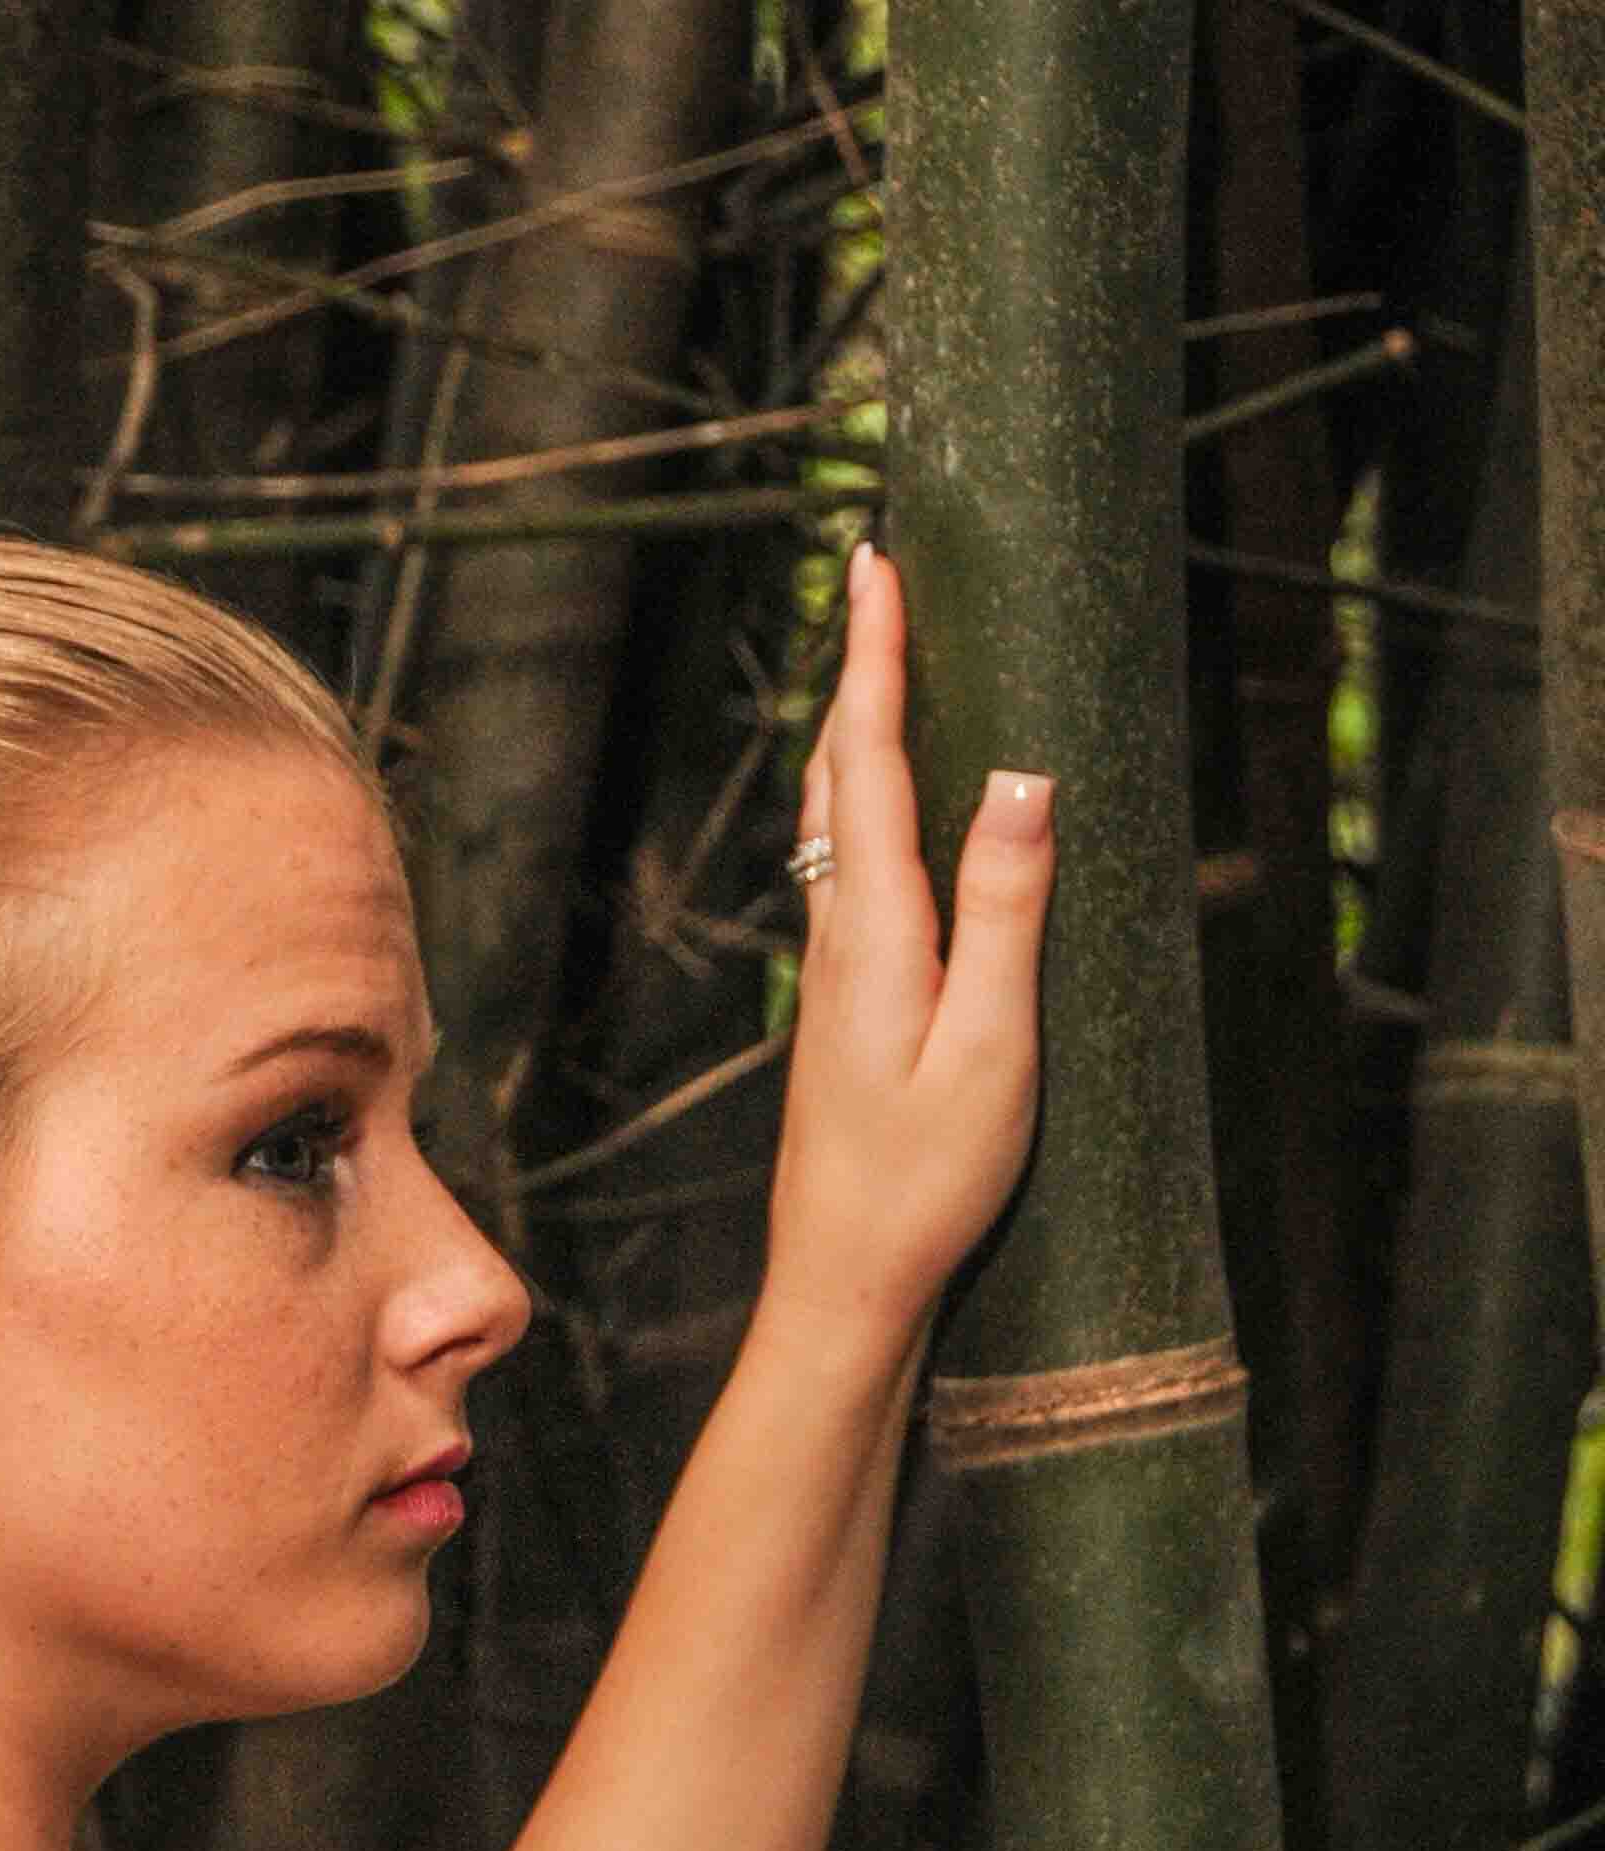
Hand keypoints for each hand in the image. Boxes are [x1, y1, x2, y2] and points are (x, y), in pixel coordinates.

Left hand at [761, 539, 1053, 1357]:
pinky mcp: (841, 1005)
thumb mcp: (992, 1047)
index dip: (879, 656)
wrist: (845, 1281)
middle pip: (842, 773)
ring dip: (857, 728)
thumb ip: (1008, 910)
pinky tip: (877, 802)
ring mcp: (830, 972)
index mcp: (874, 932)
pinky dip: (863, 799)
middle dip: (863, 667)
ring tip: (881, 655)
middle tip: (877, 574)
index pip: (874, 762)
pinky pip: (847, 867)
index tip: (876, 561)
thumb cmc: (925, 1182)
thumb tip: (1028, 777)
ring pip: (835, 819)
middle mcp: (836, 936)